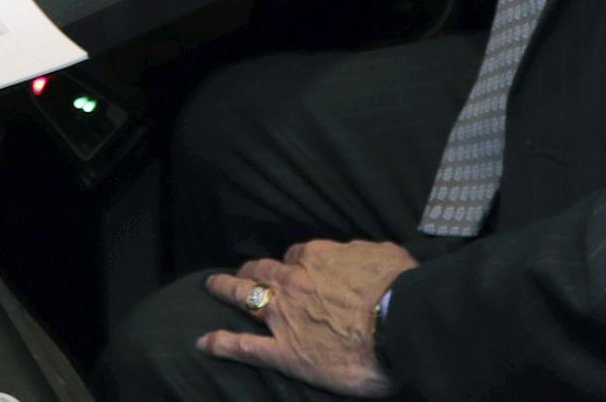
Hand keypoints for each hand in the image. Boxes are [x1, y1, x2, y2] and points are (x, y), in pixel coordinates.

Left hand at [199, 241, 418, 396]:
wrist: (398, 324)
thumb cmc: (400, 289)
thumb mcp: (387, 257)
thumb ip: (365, 255)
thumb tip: (364, 257)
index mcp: (319, 257)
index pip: (297, 254)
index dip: (294, 260)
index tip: (295, 265)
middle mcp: (294, 282)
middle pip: (262, 270)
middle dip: (251, 269)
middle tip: (243, 271)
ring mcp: (284, 317)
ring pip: (245, 297)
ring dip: (226, 289)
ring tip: (212, 286)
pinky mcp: (283, 352)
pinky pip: (244, 346)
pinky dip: (221, 343)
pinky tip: (204, 342)